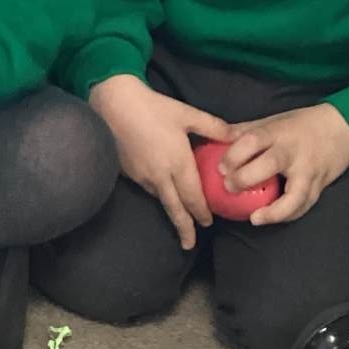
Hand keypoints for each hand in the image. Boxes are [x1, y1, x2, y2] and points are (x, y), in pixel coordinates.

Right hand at [89, 74, 230, 250]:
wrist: (113, 103)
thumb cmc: (153, 107)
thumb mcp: (187, 114)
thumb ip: (213, 127)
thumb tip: (236, 135)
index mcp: (178, 164)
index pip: (193, 198)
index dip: (201, 213)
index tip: (208, 223)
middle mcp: (160, 176)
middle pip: (174, 209)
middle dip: (184, 229)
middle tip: (189, 244)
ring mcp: (141, 176)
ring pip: (160, 198)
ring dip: (170, 208)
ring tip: (178, 213)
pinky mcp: (127, 172)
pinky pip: (146, 187)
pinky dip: (156, 192)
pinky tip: (159, 185)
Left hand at [220, 103, 348, 225]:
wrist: (340, 130)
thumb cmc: (298, 126)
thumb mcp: (271, 121)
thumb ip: (243, 131)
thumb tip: (211, 138)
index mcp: (278, 132)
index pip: (254, 141)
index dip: (235, 155)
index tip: (220, 168)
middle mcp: (294, 152)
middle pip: (271, 165)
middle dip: (247, 178)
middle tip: (229, 188)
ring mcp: (309, 171)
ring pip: (295, 194)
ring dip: (275, 210)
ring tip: (254, 218)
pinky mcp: (319, 186)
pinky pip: (304, 205)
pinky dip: (287, 215)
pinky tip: (268, 219)